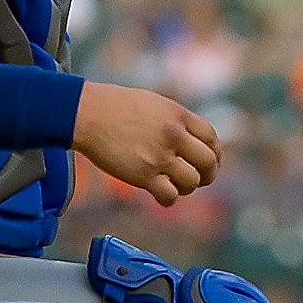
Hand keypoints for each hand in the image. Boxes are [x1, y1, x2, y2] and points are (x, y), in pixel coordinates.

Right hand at [72, 82, 219, 205]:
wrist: (87, 113)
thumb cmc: (115, 106)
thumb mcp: (154, 103)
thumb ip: (175, 120)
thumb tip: (190, 139)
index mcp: (179, 115)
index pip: (212, 138)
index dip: (214, 154)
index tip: (210, 162)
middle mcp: (174, 135)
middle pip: (208, 162)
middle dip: (207, 175)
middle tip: (199, 179)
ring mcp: (159, 156)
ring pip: (191, 182)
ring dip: (187, 187)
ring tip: (175, 185)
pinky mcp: (143, 175)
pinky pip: (169, 196)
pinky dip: (168, 199)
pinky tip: (160, 194)